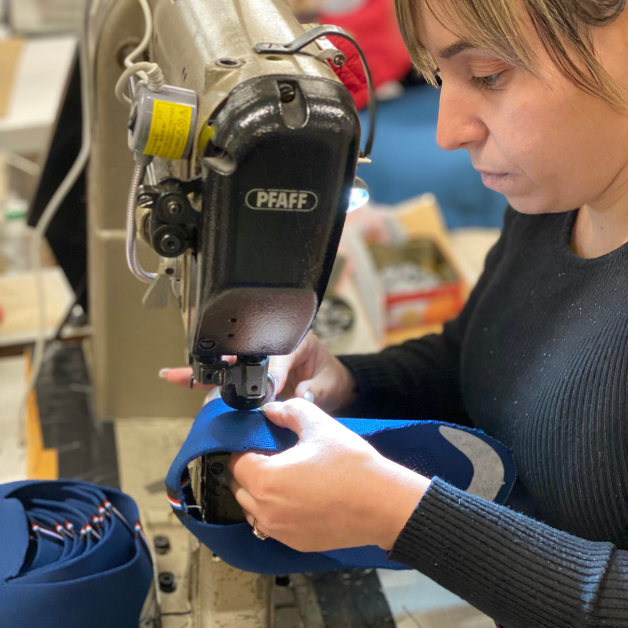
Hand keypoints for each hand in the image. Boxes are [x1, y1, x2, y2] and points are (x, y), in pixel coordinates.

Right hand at [159, 332, 356, 412]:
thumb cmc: (331, 379)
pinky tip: (178, 378)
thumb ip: (315, 391)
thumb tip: (300, 396)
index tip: (265, 394)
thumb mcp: (329, 384)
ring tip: (174, 375)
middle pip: (241, 355)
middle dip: (219, 367)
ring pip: (228, 366)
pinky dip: (204, 381)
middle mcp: (270, 348)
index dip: (268, 377)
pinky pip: (227, 378)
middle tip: (193, 374)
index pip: (274, 357)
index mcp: (293, 341)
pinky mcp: (251, 375)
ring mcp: (258, 361)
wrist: (334, 384)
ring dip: (203, 372)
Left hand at [229, 398, 429, 551]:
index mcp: (265, 479)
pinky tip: (298, 498)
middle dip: (249, 470)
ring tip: (285, 477)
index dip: (245, 447)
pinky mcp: (295, 543)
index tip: (259, 440)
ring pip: (252, 510)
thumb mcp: (319, 425)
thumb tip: (271, 409)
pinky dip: (275, 511)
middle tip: (272, 456)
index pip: (235, 462)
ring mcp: (279, 531)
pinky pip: (271, 526)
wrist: (383, 504)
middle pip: (239, 487)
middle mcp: (265, 510)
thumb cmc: (351, 464)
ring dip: (259, 493)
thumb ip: (290, 411)